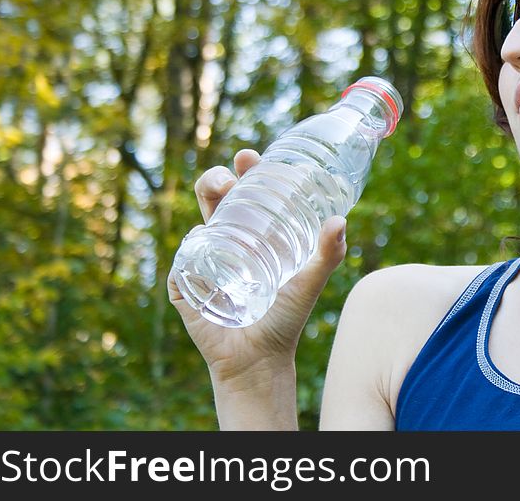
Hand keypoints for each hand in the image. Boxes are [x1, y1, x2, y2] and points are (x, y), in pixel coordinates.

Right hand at [168, 148, 347, 385]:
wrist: (259, 361)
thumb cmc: (286, 319)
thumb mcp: (310, 282)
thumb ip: (328, 254)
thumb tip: (339, 220)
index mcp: (253, 235)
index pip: (246, 193)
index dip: (246, 172)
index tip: (249, 157)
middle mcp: (227, 243)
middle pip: (215, 201)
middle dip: (216, 179)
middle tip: (229, 178)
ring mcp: (204, 265)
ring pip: (195, 225)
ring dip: (201, 206)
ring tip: (217, 198)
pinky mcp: (187, 290)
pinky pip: (180, 270)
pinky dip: (184, 260)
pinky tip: (197, 248)